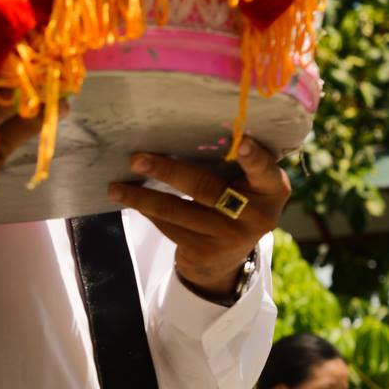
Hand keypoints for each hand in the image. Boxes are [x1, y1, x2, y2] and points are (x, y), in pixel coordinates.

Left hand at [108, 136, 290, 298]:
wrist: (227, 259)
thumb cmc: (236, 202)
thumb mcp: (249, 185)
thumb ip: (237, 164)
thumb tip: (187, 129)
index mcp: (272, 190)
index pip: (264, 171)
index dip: (254, 158)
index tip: (242, 143)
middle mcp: (256, 216)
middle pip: (206, 188)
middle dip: (168, 171)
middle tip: (136, 158)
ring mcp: (229, 238)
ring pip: (178, 210)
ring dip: (142, 196)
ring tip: (116, 187)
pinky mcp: (204, 252)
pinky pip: (169, 226)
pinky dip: (148, 211)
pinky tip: (131, 201)